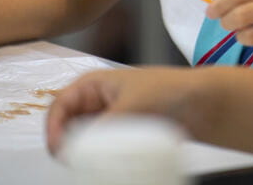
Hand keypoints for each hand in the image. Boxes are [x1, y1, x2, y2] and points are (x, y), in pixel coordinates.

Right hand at [46, 67, 202, 154]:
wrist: (199, 102)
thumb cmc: (168, 88)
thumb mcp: (133, 102)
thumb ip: (105, 122)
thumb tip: (81, 144)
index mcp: (92, 84)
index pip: (59, 105)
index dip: (53, 127)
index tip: (58, 149)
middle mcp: (95, 101)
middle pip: (66, 126)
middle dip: (64, 144)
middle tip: (72, 162)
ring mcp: (107, 119)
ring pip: (81, 141)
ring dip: (80, 153)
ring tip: (87, 165)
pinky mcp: (119, 136)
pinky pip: (99, 150)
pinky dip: (96, 159)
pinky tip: (102, 166)